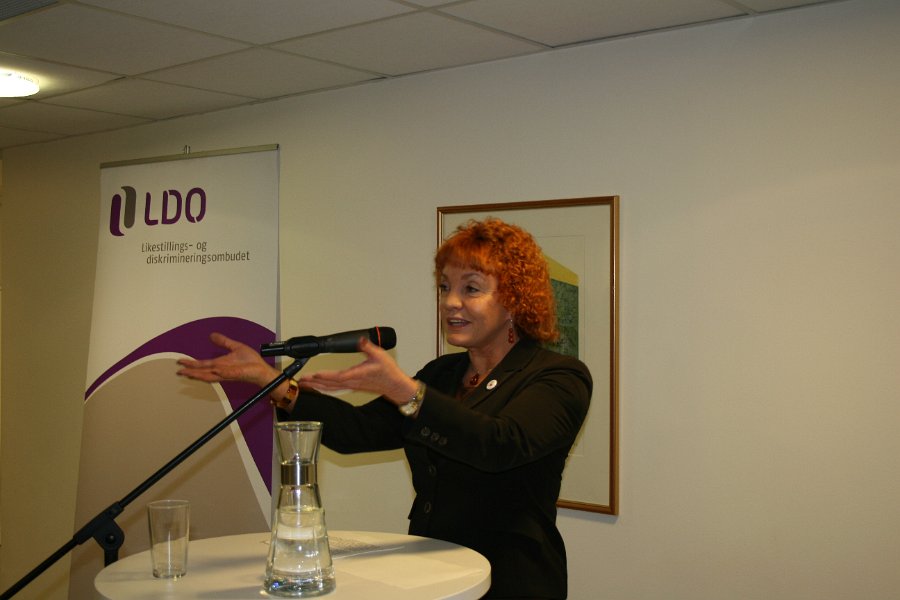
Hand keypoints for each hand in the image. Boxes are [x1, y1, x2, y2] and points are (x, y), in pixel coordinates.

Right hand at [176, 332, 278, 386]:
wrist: (261, 369)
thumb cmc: (250, 361)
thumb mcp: (235, 347)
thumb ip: (223, 342)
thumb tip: (212, 335)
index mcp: (220, 364)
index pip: (203, 365)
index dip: (192, 364)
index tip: (181, 362)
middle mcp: (221, 371)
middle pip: (203, 372)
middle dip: (191, 372)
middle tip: (179, 371)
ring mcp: (228, 373)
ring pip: (210, 375)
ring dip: (200, 375)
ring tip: (189, 373)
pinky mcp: (236, 374)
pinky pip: (226, 374)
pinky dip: (220, 373)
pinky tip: (214, 371)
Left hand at [298, 338, 416, 404]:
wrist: (394, 385)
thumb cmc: (388, 371)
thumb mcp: (380, 355)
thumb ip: (368, 347)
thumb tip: (360, 339)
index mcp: (358, 374)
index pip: (338, 376)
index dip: (325, 376)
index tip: (314, 374)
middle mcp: (352, 382)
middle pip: (330, 384)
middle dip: (314, 382)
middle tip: (301, 381)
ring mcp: (351, 386)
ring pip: (331, 388)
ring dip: (317, 387)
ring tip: (305, 384)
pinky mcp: (352, 387)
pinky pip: (334, 389)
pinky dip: (324, 389)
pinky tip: (318, 388)